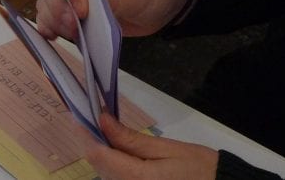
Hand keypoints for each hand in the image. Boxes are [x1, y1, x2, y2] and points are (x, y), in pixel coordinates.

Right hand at [34, 0, 191, 39]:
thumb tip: (84, 19)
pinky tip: (53, 36)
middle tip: (74, 28)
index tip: (82, 13)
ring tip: (68, 34)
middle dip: (59, 10)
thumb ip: (106, 4)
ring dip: (52, 20)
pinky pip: (51, 17)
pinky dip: (50, 26)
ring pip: (47, 3)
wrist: (164, 2)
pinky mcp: (73, 11)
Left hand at [80, 113, 217, 179]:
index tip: (82, 112)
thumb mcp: (168, 148)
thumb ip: (131, 138)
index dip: (85, 132)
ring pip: (105, 173)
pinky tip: (121, 151)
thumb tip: (102, 119)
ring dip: (103, 152)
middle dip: (94, 140)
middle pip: (97, 165)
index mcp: (135, 179)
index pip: (96, 154)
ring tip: (107, 130)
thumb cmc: (202, 169)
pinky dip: (114, 164)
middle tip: (95, 116)